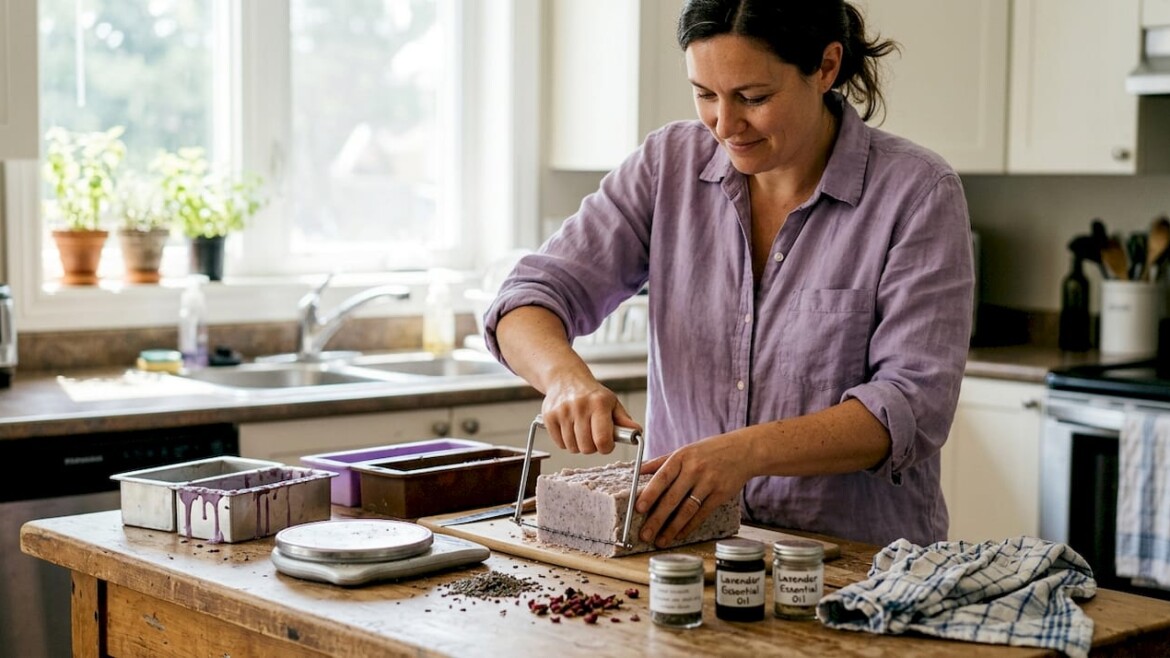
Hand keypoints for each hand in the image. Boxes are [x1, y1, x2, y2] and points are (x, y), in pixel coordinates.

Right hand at [540, 378, 638, 455]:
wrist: (565, 378)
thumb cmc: (591, 394)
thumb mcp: (611, 403)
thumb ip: (623, 420)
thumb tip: (636, 433)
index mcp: (599, 404)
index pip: (602, 440)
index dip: (606, 447)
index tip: (606, 443)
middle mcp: (579, 406)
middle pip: (586, 447)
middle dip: (592, 447)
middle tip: (593, 436)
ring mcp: (562, 412)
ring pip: (572, 447)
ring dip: (578, 445)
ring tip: (581, 431)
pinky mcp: (549, 417)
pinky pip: (559, 444)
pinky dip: (565, 442)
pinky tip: (569, 429)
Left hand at [635, 433, 750, 546]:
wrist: (744, 451)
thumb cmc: (710, 451)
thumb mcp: (685, 450)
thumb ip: (661, 462)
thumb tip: (637, 471)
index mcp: (681, 457)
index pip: (662, 477)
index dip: (649, 494)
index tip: (638, 509)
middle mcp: (694, 470)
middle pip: (672, 498)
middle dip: (656, 519)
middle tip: (644, 534)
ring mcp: (709, 482)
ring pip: (687, 509)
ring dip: (672, 528)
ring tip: (660, 541)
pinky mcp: (721, 494)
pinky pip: (702, 514)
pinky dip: (690, 526)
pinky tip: (679, 535)